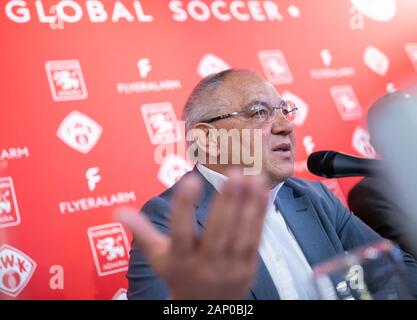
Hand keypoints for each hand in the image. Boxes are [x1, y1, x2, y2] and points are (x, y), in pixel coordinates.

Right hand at [116, 168, 268, 299]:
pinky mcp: (249, 265)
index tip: (191, 180)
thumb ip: (142, 232)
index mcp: (180, 259)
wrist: (206, 309)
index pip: (180, 232)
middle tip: (235, 174)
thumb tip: (117, 212)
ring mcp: (230, 265)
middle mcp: (206, 263)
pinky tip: (263, 191)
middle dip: (227, 202)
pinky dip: (260, 213)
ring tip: (254, 177)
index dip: (184, 207)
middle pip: (217, 231)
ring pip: (241, 233)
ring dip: (249, 204)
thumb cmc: (179, 275)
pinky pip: (256, 237)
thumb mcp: (158, 257)